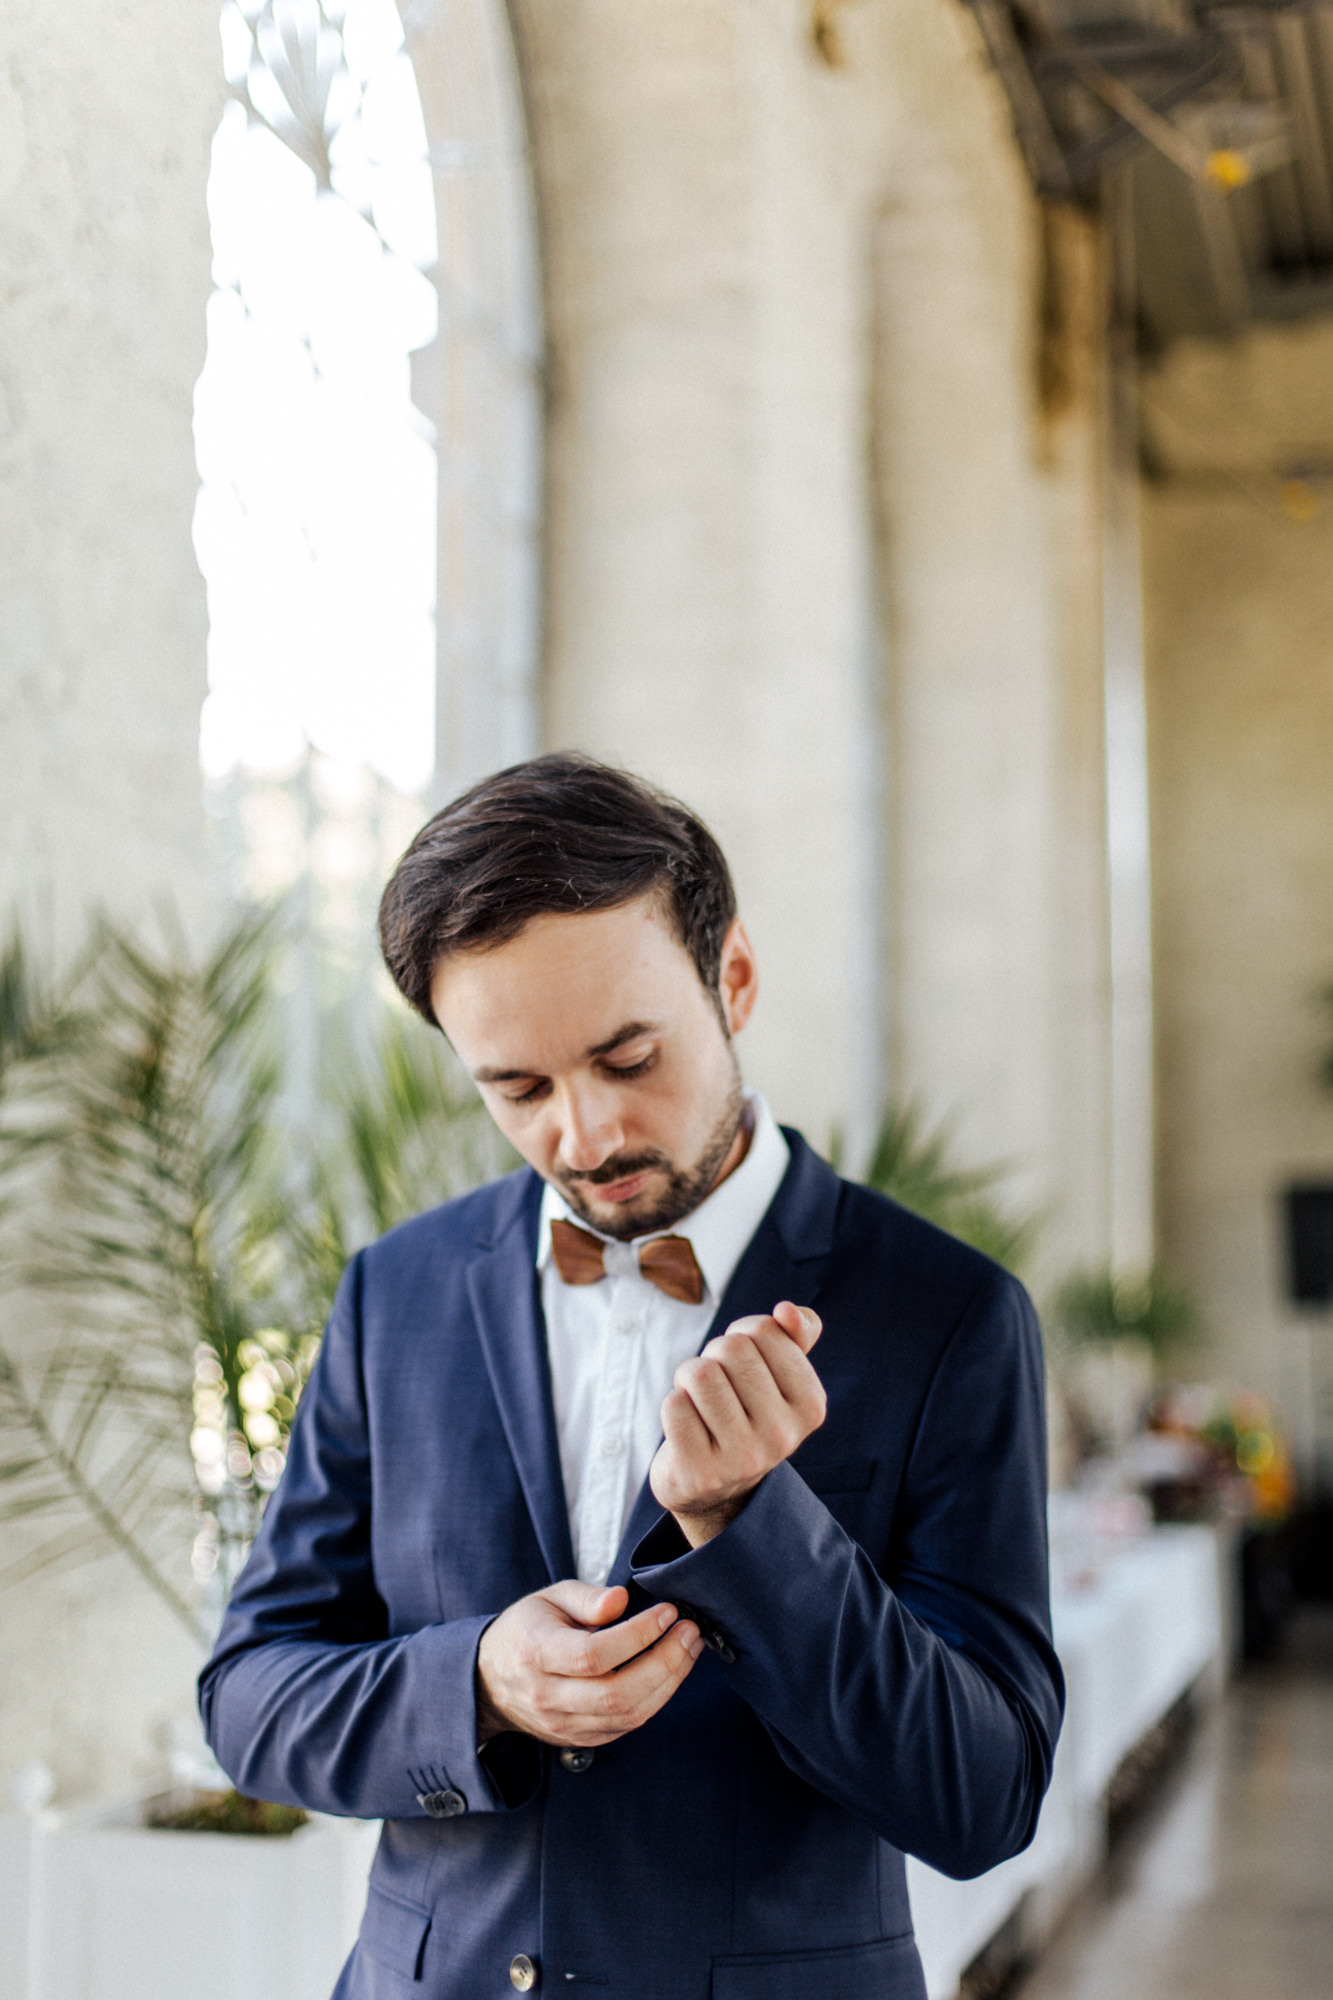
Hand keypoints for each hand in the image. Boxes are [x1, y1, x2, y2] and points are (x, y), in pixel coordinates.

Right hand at [475, 1581, 702, 1746]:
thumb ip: (586, 1598)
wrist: (491, 1681)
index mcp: (536, 1653)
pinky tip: (670, 1672)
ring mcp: (563, 1724)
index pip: (593, 1655)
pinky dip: (655, 1700)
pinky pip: (625, 1726)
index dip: (638, 1635)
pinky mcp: (578, 1739)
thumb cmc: (527, 1629)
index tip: (668, 1612)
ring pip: (626, 1715)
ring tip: (689, 1649)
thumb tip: (621, 1600)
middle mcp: (548, 1696)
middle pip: (616, 1693)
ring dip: (668, 1683)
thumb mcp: (549, 1598)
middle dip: (664, 1663)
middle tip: (690, 1631)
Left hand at [649, 1301, 825, 1547]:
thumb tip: (788, 1311)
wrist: (716, 1487)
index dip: (742, 1335)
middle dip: (713, 1356)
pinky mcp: (701, 1473)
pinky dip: (673, 1406)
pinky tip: (687, 1429)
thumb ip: (794, 1334)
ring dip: (688, 1378)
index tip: (743, 1364)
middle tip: (718, 1387)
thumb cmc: (746, 1412)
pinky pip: (674, 1406)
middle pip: (730, 1349)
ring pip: (700, 1374)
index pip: (764, 1330)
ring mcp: (743, 1459)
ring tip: (700, 1402)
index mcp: (811, 1405)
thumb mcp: (777, 1374)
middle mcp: (783, 1436)